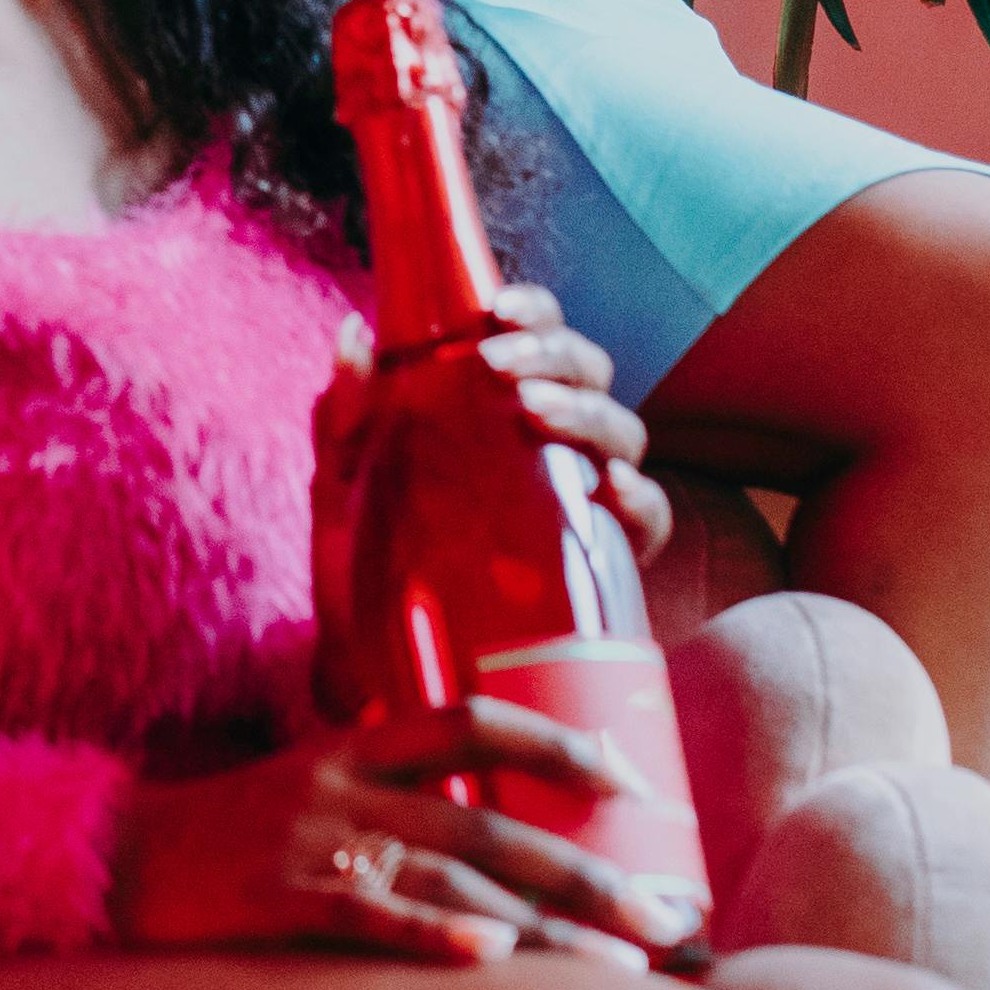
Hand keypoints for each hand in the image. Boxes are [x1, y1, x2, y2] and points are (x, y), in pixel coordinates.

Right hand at [114, 697, 702, 964]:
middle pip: (494, 822)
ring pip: (456, 877)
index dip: (561, 746)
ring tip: (621, 969)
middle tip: (667, 919)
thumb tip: (484, 815)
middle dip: (591, 873)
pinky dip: (433, 933)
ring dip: (548, 926)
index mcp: (357, 745)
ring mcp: (313, 841)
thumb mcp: (309, 784)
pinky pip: (370, 915)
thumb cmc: (224, 837)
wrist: (107, 864)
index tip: (633, 784)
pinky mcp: (278, 898)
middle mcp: (346, 784)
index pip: (478, 720)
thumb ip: (390, 787)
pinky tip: (492, 958)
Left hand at [309, 294, 671, 615]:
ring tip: (533, 411)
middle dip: (554, 353)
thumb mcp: (341, 497)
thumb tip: (351, 332)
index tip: (494, 311)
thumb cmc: (364, 577)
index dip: (533, 312)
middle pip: (590, 371)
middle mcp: (550, 447)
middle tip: (499, 364)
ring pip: (623, 431)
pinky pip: (648, 518)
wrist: (376, 678)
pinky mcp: (606, 562)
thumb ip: (344, 422)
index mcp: (495, 413)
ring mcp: (582, 501)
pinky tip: (606, 485)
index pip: (537, 338)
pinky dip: (638, 495)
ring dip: (586, 409)